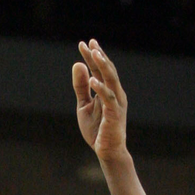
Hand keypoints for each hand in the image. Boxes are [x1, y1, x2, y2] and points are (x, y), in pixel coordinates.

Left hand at [73, 39, 129, 166]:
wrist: (107, 151)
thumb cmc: (97, 129)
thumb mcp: (83, 105)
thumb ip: (81, 87)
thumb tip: (77, 64)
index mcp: (107, 91)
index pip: (99, 70)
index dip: (92, 57)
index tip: (83, 43)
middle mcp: (114, 93)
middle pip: (106, 70)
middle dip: (98, 56)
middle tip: (90, 42)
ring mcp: (116, 102)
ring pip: (111, 79)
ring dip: (103, 66)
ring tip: (94, 54)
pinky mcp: (115, 114)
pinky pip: (109, 98)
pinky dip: (101, 88)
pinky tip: (93, 79)